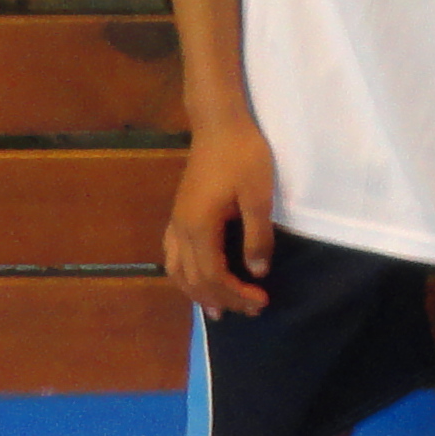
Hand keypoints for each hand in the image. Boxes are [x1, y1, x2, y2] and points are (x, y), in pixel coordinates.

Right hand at [160, 120, 278, 315]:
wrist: (220, 124)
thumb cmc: (243, 156)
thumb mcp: (258, 197)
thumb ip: (257, 236)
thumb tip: (257, 272)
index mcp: (199, 227)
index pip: (213, 275)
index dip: (236, 293)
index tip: (261, 301)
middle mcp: (181, 229)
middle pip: (194, 278)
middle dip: (222, 299)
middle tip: (251, 310)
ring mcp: (176, 221)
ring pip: (177, 270)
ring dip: (198, 293)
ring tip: (218, 311)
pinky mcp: (179, 213)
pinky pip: (173, 255)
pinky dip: (184, 275)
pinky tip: (195, 280)